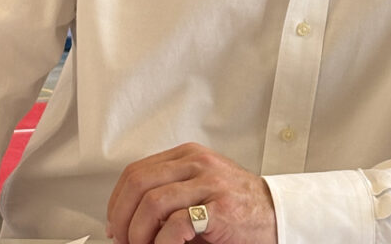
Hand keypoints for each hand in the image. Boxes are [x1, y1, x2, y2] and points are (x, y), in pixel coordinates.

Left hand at [106, 142, 276, 243]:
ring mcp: (209, 183)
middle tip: (125, 241)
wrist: (275, 214)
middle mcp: (196, 163)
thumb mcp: (197, 189)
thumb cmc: (234, 207)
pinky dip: (163, 242)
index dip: (117, 203)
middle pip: (138, 183)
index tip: (114, 226)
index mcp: (187, 156)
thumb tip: (124, 221)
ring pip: (153, 202)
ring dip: (139, 234)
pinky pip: (177, 223)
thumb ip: (166, 195)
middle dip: (123, 219)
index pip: (135, 172)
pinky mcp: (220, 208)